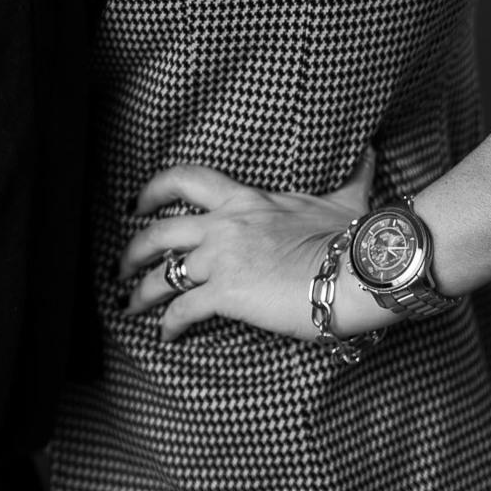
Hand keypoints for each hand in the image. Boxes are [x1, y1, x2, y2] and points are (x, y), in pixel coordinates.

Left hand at [119, 150, 377, 342]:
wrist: (360, 269)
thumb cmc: (354, 237)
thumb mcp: (347, 200)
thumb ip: (351, 177)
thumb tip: (371, 154)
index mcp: (246, 200)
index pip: (186, 180)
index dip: (154, 189)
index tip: (137, 204)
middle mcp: (226, 224)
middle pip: (158, 230)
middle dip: (132, 249)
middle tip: (120, 265)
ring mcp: (223, 258)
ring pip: (162, 273)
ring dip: (139, 292)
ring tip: (128, 306)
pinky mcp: (227, 294)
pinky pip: (183, 310)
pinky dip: (169, 325)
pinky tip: (166, 336)